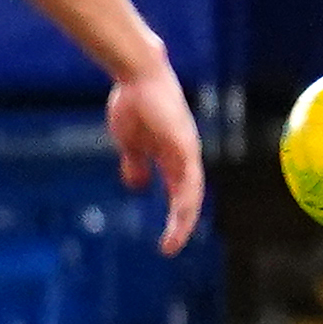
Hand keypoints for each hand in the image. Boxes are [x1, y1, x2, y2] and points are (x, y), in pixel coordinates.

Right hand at [105, 67, 207, 256]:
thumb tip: (137, 186)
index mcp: (173, 157)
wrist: (137, 75)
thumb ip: (136, 163)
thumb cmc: (134, 102)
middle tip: (169, 248)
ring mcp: (186, 150)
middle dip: (181, 225)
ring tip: (171, 241)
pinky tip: (178, 215)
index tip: (165, 240)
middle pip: (188, 198)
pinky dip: (185, 200)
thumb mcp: (131, 143)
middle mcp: (185, 156)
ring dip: (183, 219)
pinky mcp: (184, 144)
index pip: (179, 194)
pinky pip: (188, 178)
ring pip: (191, 193)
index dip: (175, 217)